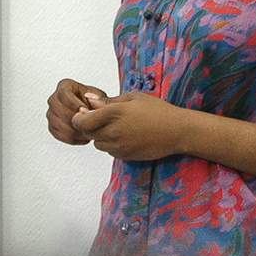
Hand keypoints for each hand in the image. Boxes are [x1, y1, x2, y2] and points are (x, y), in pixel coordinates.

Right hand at [45, 78, 108, 144]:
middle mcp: (54, 99)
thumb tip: (93, 101)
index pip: (63, 94)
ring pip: (62, 125)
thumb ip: (99, 100)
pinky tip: (84, 138)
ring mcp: (51, 114)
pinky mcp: (52, 127)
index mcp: (65, 86)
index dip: (74, 104)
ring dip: (77, 131)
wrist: (90, 111)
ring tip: (90, 132)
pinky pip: (60, 136)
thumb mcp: (100, 98)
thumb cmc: (94, 102)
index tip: (86, 111)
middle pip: (61, 111)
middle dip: (77, 120)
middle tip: (90, 124)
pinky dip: (74, 139)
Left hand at [70, 92, 187, 161]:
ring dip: (101, 136)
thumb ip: (107, 101)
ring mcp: (119, 146)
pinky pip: (109, 151)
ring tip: (117, 127)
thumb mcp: (133, 98)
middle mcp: (113, 131)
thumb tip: (88, 99)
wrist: (177, 131)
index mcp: (114, 113)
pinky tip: (126, 136)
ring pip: (98, 144)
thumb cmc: (157, 110)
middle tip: (101, 119)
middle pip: (87, 133)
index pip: (82, 121)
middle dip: (89, 126)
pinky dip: (112, 145)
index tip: (85, 113)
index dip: (79, 118)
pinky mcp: (125, 156)